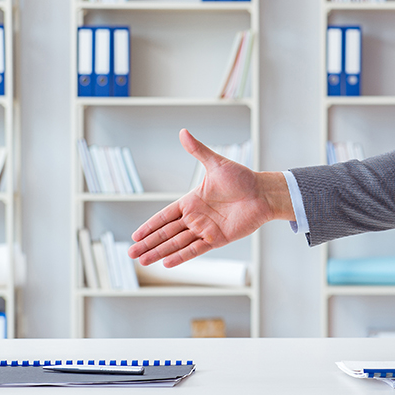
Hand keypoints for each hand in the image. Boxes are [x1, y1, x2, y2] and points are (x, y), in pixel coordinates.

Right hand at [127, 129, 292, 267]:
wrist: (263, 193)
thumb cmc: (242, 178)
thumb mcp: (216, 163)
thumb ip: (198, 151)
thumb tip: (183, 132)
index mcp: (191, 201)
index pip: (164, 216)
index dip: (150, 226)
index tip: (135, 235)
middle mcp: (196, 217)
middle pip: (166, 233)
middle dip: (148, 243)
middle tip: (130, 253)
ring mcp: (205, 230)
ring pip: (176, 243)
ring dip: (159, 252)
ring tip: (142, 261)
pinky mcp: (217, 239)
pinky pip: (195, 250)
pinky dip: (181, 256)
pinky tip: (166, 263)